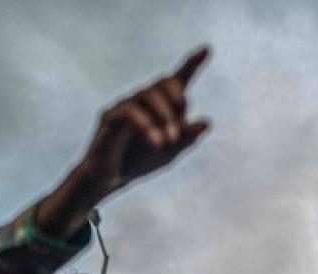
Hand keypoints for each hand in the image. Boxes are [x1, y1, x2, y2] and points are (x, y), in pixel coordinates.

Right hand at [80, 47, 210, 197]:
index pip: (178, 79)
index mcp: (161, 105)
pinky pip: (129, 110)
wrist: (110, 179)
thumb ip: (187, 138)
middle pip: (165, 82)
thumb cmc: (140, 162)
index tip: (207, 49)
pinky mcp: (110, 116)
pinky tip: (155, 141)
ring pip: (147, 94)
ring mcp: (125, 104)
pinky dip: (145, 124)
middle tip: (179, 132)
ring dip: (164, 117)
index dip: (192, 64)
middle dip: (177, 102)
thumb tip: (207, 122)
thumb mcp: (170, 153)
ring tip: (168, 142)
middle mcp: (143, 99)